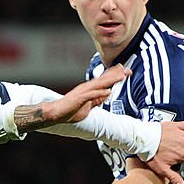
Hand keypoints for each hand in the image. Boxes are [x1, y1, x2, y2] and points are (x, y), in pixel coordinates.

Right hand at [15, 64, 130, 130]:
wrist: (56, 113)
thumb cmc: (69, 111)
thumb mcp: (87, 107)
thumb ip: (96, 101)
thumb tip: (107, 95)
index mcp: (89, 89)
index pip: (103, 81)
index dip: (114, 75)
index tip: (124, 71)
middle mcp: (87, 88)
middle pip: (104, 80)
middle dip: (116, 75)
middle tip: (128, 70)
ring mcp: (83, 92)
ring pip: (100, 84)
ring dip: (111, 80)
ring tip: (121, 76)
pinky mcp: (79, 98)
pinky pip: (92, 95)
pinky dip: (100, 93)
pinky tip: (108, 92)